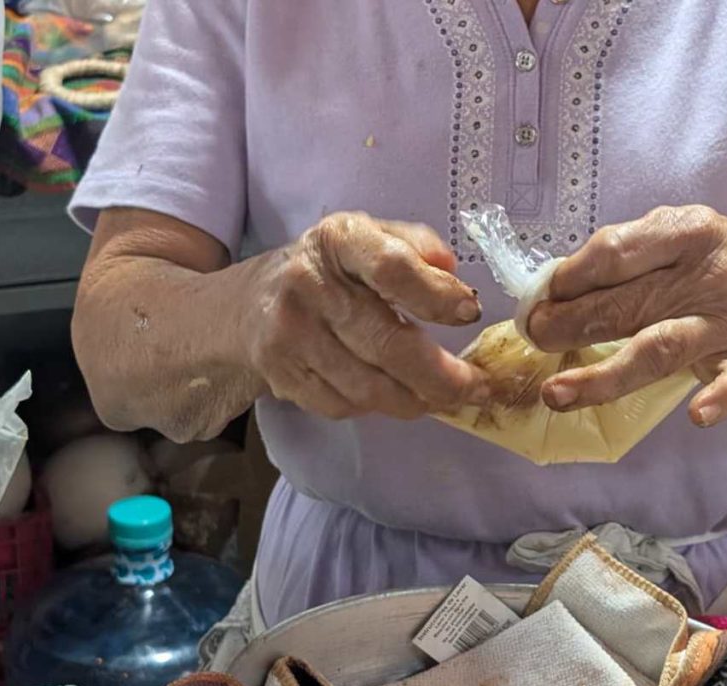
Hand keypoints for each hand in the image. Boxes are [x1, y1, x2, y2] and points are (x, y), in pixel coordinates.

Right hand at [247, 212, 488, 419]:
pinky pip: (343, 406)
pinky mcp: (281, 374)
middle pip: (386, 344)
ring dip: (417, 400)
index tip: (469, 313)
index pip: (391, 267)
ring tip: (444, 397)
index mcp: (338, 240)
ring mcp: (290, 334)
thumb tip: (453, 274)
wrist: (250, 302)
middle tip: (475, 387)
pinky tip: (395, 395)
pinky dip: (379, 408)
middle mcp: (308, 284)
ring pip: (368, 387)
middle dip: (442, 376)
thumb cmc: (331, 269)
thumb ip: (415, 246)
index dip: (436, 295)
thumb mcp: (369, 237)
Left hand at [526, 206, 726, 426]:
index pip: (614, 253)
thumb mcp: (674, 239)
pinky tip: (698, 415)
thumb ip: (624, 259)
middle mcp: (705, 274)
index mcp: (683, 232)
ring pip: (660, 348)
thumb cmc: (713, 262)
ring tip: (557, 392)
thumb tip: (552, 291)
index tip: (540, 298)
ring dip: (604, 374)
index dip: (568, 279)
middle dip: (568, 324)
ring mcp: (724, 319)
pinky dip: (720, 398)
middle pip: (624, 304)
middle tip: (534, 337)